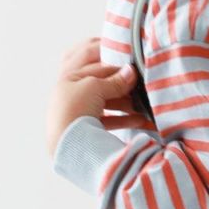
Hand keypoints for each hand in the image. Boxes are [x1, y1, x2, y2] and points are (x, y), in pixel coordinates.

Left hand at [46, 36, 147, 157]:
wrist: (65, 144)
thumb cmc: (74, 109)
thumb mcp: (94, 87)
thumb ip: (115, 80)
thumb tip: (131, 71)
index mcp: (70, 78)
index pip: (96, 64)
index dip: (115, 63)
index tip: (134, 66)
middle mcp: (73, 93)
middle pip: (102, 83)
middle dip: (122, 84)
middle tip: (140, 84)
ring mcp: (80, 111)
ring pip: (107, 102)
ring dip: (126, 102)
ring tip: (143, 105)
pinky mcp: (88, 128)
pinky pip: (109, 120)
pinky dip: (124, 119)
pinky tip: (140, 120)